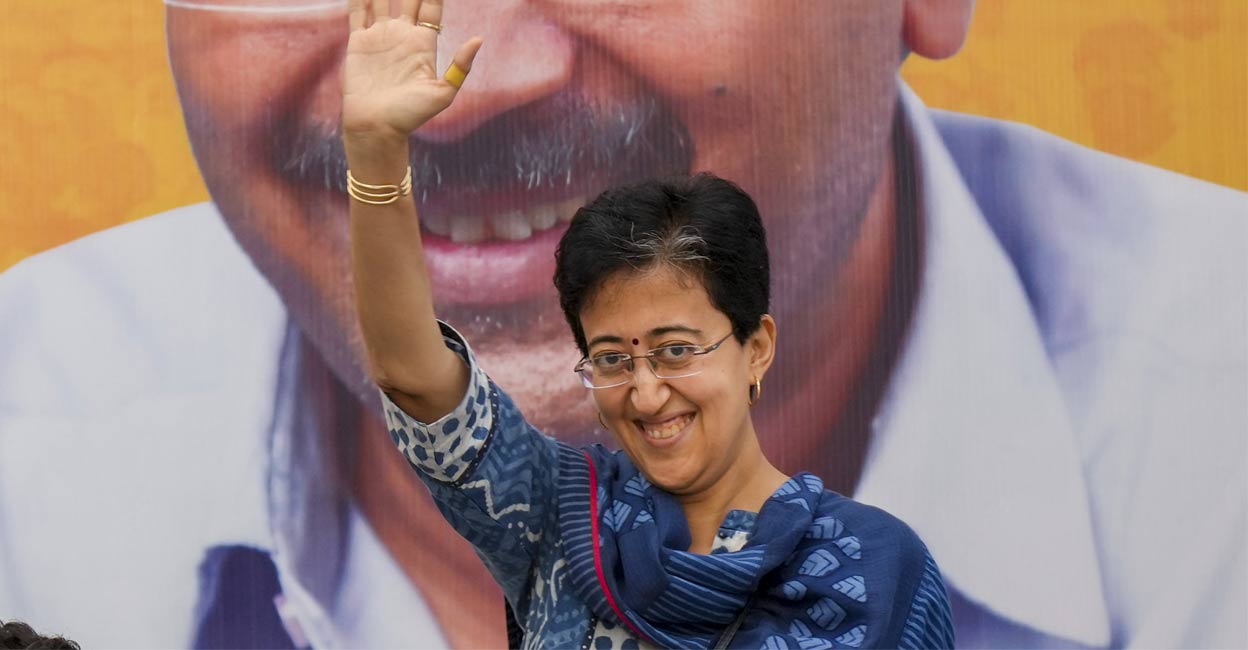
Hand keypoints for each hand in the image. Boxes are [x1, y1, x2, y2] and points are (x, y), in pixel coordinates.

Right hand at [343, 0, 482, 143]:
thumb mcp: (442, 94)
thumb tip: (478, 39)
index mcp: (424, 44)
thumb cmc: (410, 116)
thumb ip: (459, 67)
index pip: (431, 7)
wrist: (376, 128)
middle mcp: (403, 36)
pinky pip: (358, 12)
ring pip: (383, 0)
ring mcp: (381, 37)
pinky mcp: (359, 43)